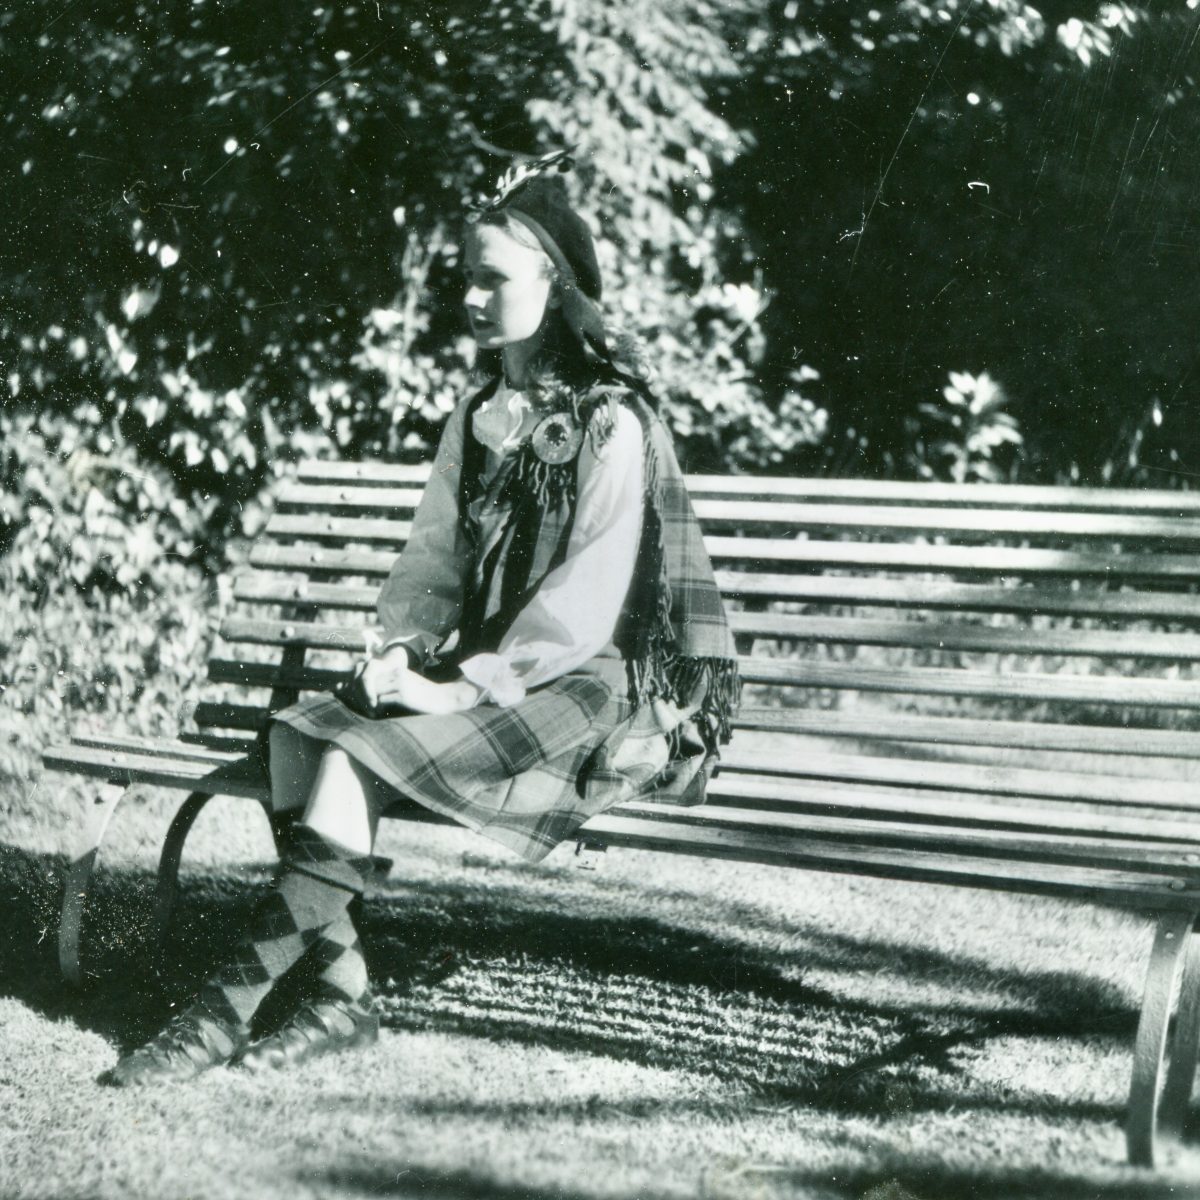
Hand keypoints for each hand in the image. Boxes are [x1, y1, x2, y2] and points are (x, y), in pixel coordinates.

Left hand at [336, 645, 480, 716]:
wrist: (445, 699)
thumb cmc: (427, 698)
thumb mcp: (409, 686)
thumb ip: (393, 687)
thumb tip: (376, 698)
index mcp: (398, 671)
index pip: (372, 676)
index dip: (364, 687)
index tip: (362, 698)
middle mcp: (397, 675)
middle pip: (370, 682)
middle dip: (364, 695)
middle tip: (365, 707)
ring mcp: (399, 684)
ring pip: (373, 691)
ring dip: (369, 703)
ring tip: (370, 712)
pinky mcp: (403, 695)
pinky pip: (380, 702)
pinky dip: (376, 710)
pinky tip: (378, 716)